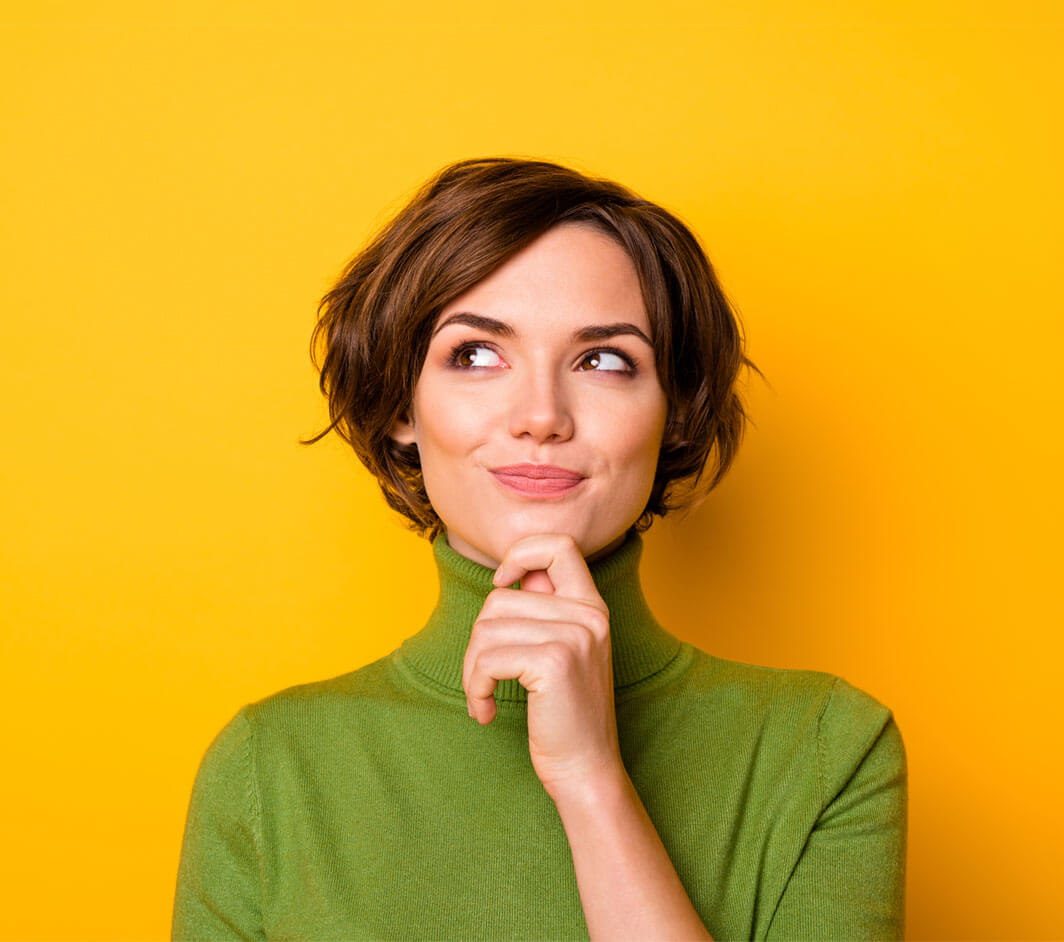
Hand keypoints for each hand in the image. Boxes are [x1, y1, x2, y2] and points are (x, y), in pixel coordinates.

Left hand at [461, 532, 624, 798]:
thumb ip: (544, 611)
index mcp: (592, 607)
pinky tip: (485, 711)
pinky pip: (487, 659)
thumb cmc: (564, 715)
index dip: (521, 554)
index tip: (502, 584)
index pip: (558, 546)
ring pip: (486, 629)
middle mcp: (589, 615)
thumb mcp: (563, 652)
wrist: (586, 769)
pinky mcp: (554, 661)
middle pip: (500, 599)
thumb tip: (508, 578)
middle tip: (483, 679)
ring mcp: (575, 635)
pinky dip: (475, 687)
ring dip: (472, 670)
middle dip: (478, 642)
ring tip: (484, 697)